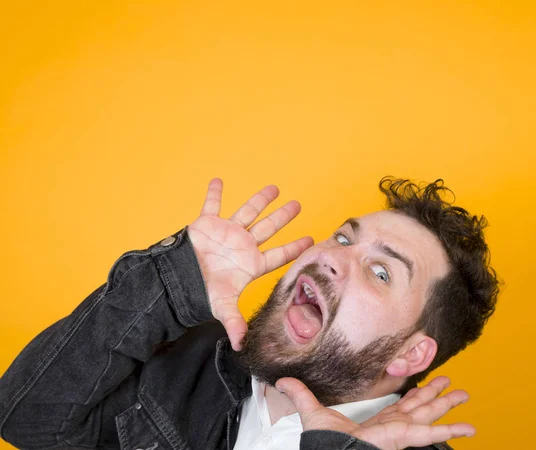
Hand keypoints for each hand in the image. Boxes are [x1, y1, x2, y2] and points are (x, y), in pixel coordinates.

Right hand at [188, 178, 313, 350]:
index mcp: (251, 263)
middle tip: (298, 205)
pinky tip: (218, 180)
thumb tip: (241, 347)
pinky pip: (211, 204)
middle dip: (283, 216)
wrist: (176, 281)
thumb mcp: (221, 306)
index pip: (278, 254)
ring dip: (260, 199)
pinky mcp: (207, 223)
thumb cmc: (202, 292)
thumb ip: (234, 322)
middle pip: (268, 228)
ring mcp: (226, 233)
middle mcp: (242, 245)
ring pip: (247, 212)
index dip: (294, 247)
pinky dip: (214, 192)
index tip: (311, 240)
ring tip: (274, 188)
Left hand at [276, 376, 475, 449]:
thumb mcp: (313, 413)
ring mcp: (402, 432)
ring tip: (465, 395)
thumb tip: (282, 380)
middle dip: (437, 396)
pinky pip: (430, 433)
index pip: (402, 407)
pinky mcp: (405, 438)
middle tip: (452, 383)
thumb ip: (301, 395)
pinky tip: (468, 428)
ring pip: (429, 414)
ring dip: (447, 405)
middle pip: (421, 408)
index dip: (416, 395)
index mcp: (379, 422)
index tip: (426, 384)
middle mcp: (394, 427)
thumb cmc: (324, 444)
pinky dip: (451, 430)